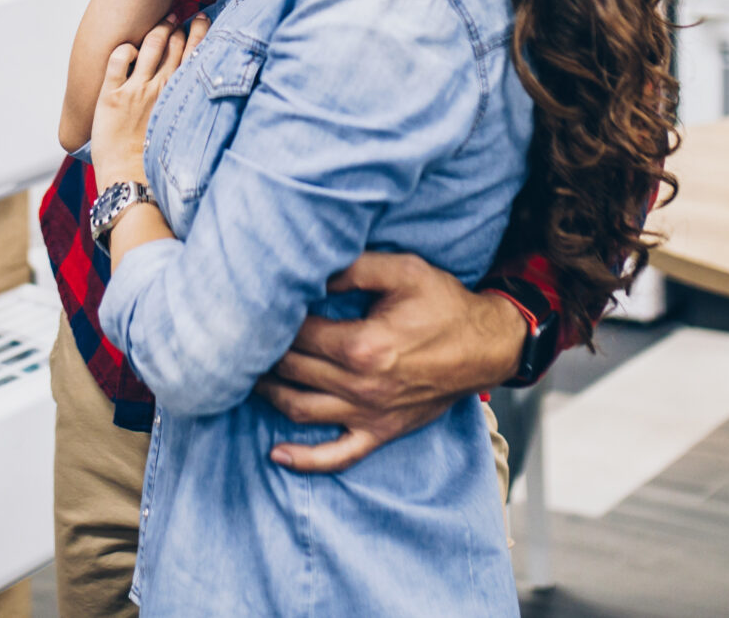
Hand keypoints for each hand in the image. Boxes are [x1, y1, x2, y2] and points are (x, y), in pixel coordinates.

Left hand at [89, 18, 199, 185]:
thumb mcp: (182, 132)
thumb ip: (189, 109)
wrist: (130, 183)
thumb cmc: (157, 164)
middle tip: (177, 15)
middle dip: (177, 25)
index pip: (195, 53)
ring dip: (156, 29)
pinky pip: (118, 59)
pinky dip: (124, 48)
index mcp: (180, 96)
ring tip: (159, 22)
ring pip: (150, 45)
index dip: (199, 32)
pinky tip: (127, 49)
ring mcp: (136, 89)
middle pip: (174, 43)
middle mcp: (160, 88)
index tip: (201, 20)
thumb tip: (198, 96)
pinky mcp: (111, 96)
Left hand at [253, 251, 529, 472]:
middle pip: (292, 371)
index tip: (257, 306)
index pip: (298, 334)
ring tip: (248, 377)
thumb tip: (309, 269)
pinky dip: (304, 460)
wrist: (486, 346)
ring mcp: (369, 414)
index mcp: (363, 345)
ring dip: (269, 395)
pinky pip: (337, 456)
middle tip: (241, 338)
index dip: (273, 320)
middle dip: (263, 354)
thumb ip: (352, 269)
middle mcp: (361, 386)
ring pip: (301, 410)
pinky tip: (276, 454)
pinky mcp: (380, 433)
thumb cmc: (445, 305)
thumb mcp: (403, 271)